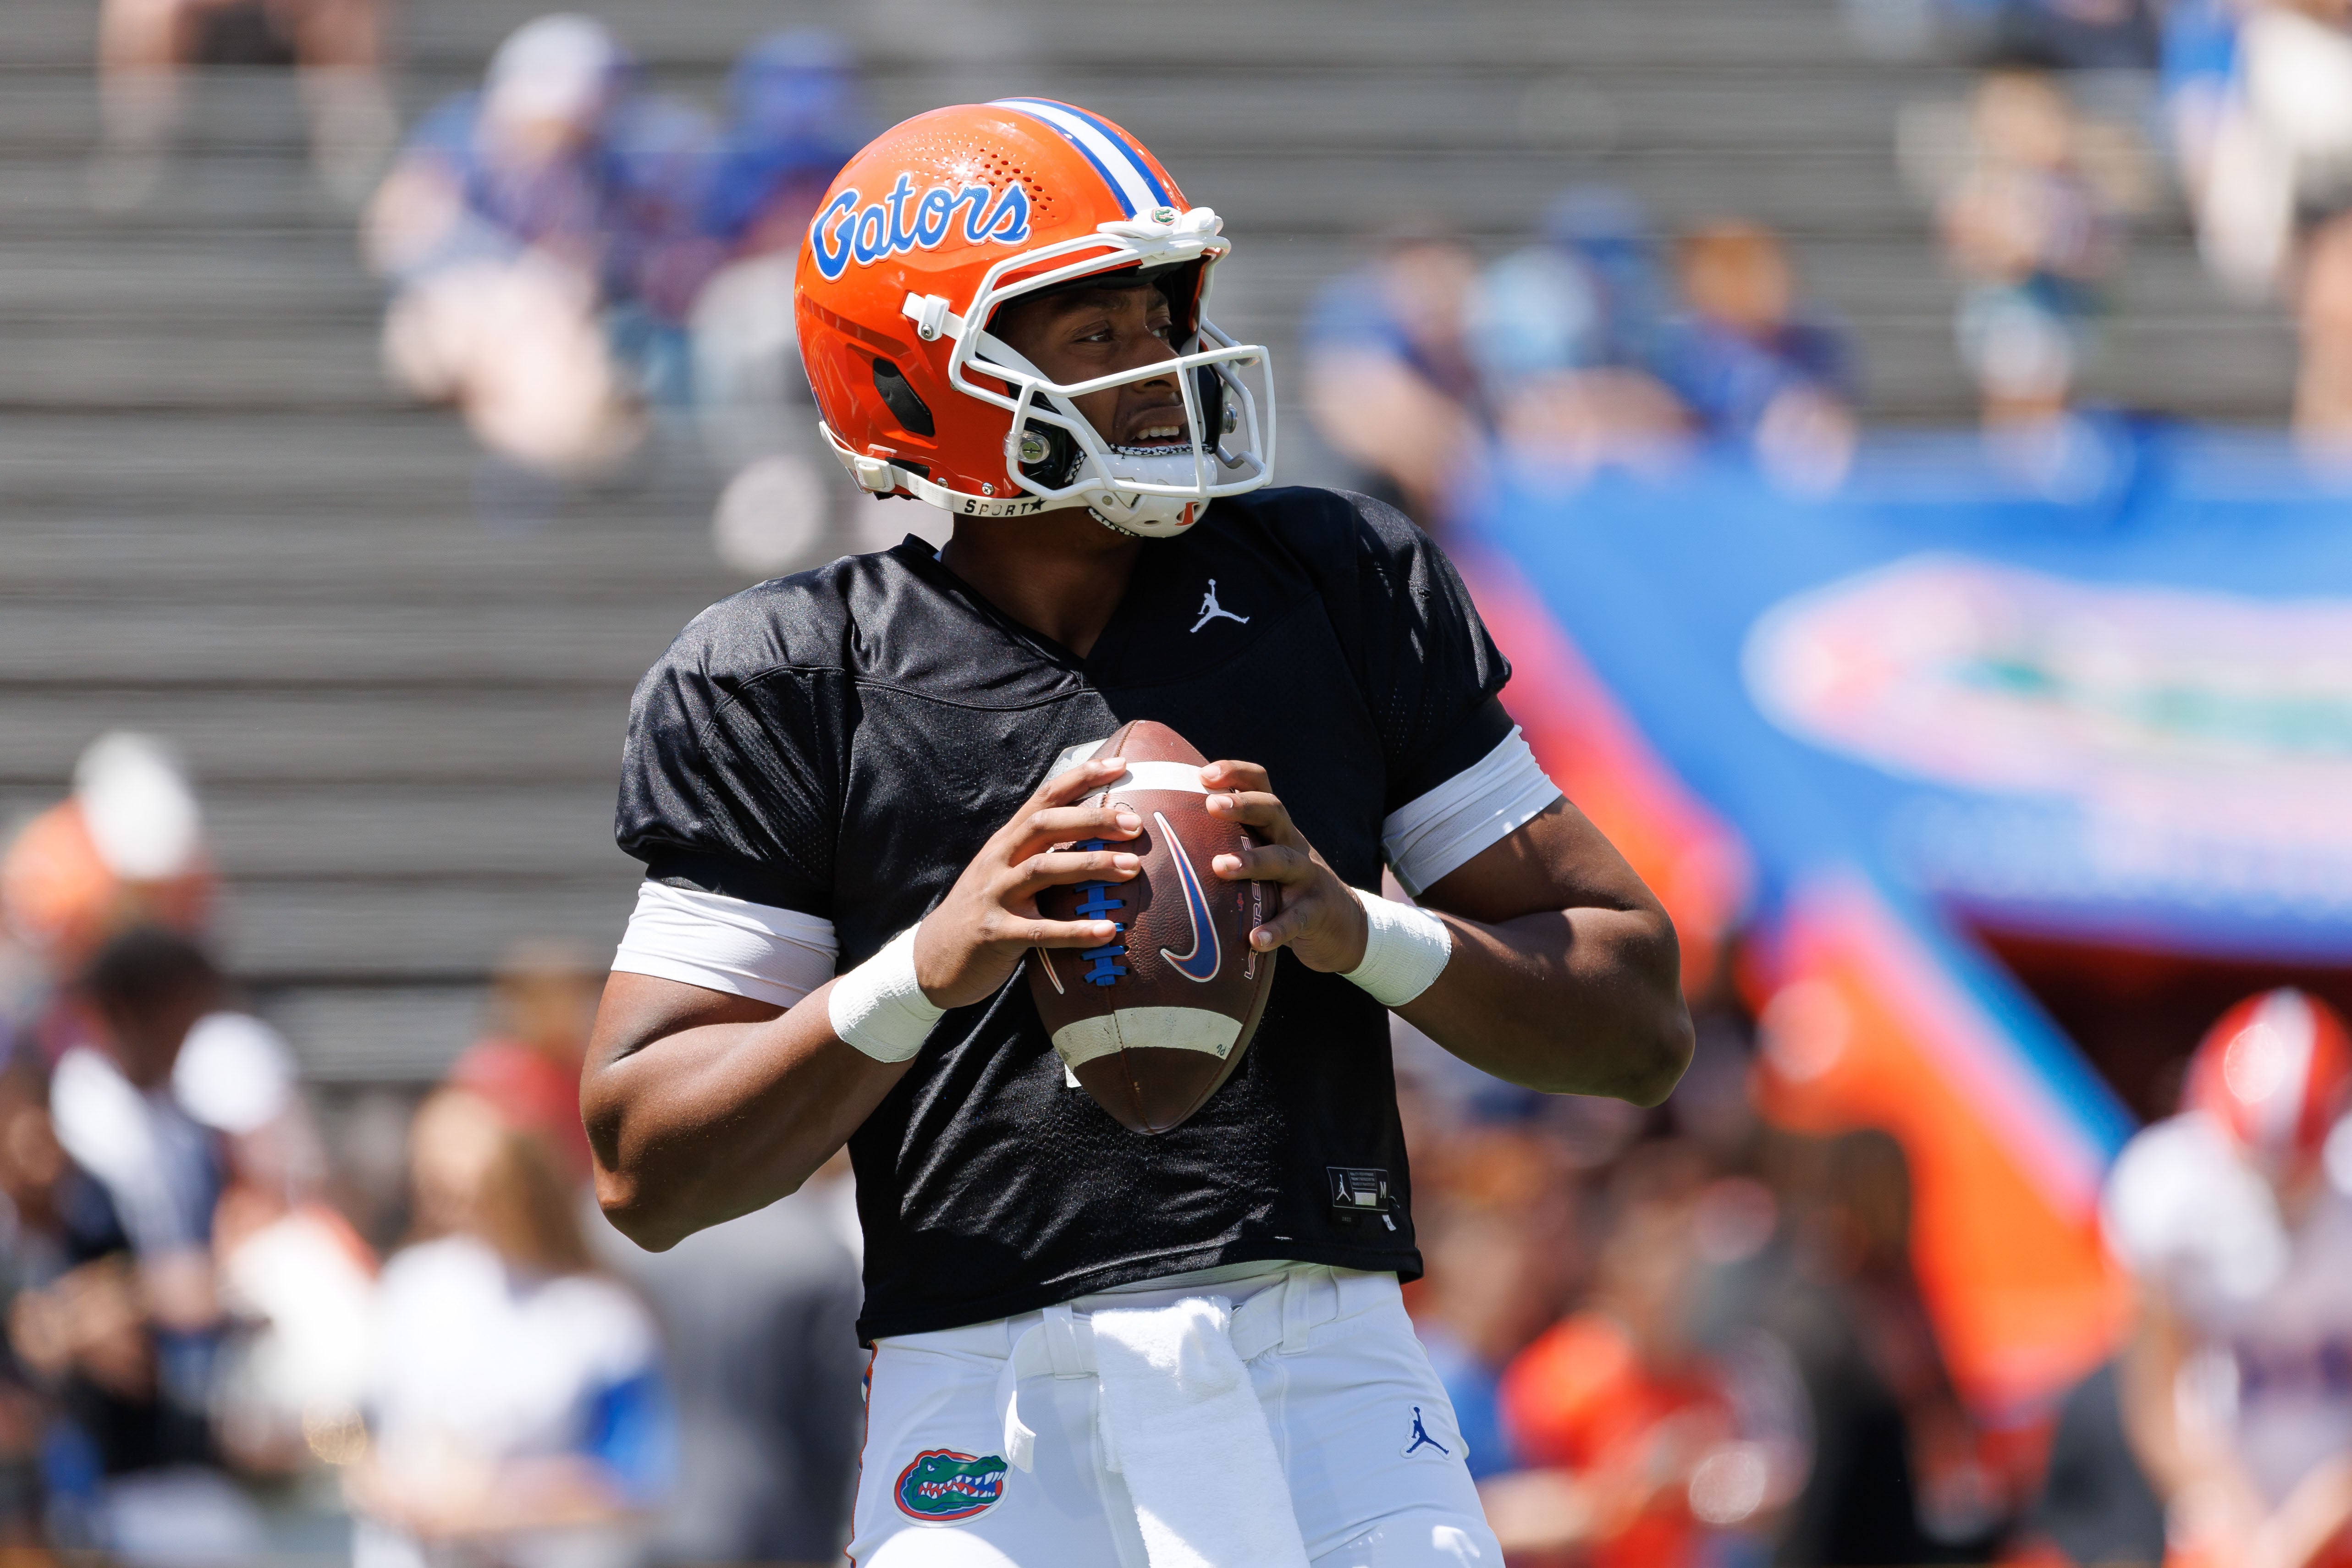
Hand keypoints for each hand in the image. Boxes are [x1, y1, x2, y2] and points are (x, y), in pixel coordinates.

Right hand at [913, 756, 1144, 1008]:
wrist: (931, 959)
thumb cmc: (984, 912)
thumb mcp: (1004, 872)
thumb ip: (1040, 851)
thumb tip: (1099, 838)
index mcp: (1006, 842)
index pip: (1044, 797)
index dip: (1081, 776)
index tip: (1120, 764)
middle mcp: (998, 861)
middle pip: (1046, 825)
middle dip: (1092, 819)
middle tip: (1136, 824)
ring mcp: (994, 896)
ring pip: (1043, 869)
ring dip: (1091, 865)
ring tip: (1132, 868)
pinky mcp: (995, 935)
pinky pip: (1040, 930)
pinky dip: (1075, 931)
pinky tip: (1108, 931)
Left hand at [1201, 760, 1369, 972]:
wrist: (1343, 924)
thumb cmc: (1284, 888)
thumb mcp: (1265, 857)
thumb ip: (1231, 844)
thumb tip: (1165, 840)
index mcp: (1275, 828)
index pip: (1261, 787)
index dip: (1236, 773)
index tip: (1204, 775)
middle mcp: (1292, 844)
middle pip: (1273, 812)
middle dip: (1243, 806)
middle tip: (1212, 805)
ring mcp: (1308, 877)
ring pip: (1283, 861)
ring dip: (1253, 861)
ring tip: (1220, 866)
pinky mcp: (1316, 912)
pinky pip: (1296, 919)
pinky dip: (1276, 929)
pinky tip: (1255, 939)